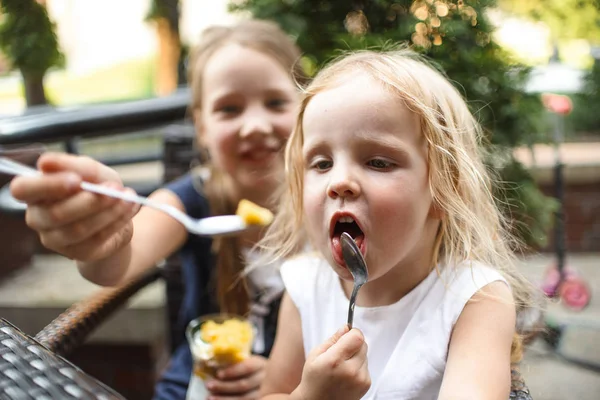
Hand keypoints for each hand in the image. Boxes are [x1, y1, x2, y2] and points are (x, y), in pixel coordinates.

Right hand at [9, 152, 138, 260]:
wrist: (117, 216)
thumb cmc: (97, 188)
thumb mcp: (93, 172)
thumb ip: (76, 167)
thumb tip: (46, 163)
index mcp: (35, 192)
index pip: (24, 190)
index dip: (48, 185)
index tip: (76, 179)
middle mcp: (39, 218)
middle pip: (55, 213)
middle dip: (89, 200)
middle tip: (114, 187)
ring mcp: (56, 239)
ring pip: (78, 229)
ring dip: (108, 211)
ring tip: (127, 197)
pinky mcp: (78, 253)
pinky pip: (96, 239)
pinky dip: (117, 221)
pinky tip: (129, 208)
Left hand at [204, 355, 266, 399]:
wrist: (263, 377)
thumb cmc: (249, 367)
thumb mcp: (245, 361)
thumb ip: (232, 362)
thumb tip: (210, 364)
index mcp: (259, 364)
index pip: (247, 367)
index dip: (232, 371)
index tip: (218, 374)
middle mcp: (263, 379)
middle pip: (244, 385)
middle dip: (224, 386)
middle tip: (209, 385)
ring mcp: (262, 392)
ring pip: (244, 398)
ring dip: (225, 399)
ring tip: (210, 397)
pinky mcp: (258, 399)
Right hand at [294, 325, 370, 399]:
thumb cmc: (314, 379)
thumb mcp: (315, 355)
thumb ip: (333, 339)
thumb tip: (345, 328)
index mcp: (334, 361)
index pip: (357, 337)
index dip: (352, 332)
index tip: (347, 334)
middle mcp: (350, 370)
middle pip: (363, 344)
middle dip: (353, 343)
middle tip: (341, 352)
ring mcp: (360, 379)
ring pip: (365, 354)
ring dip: (356, 355)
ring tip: (342, 366)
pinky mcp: (366, 384)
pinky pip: (366, 365)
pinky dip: (358, 366)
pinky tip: (347, 373)